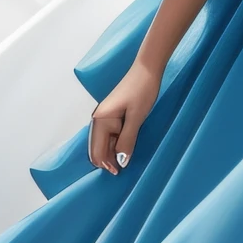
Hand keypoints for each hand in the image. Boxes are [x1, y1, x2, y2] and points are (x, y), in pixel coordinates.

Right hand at [88, 58, 159, 173]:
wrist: (147, 70)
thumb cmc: (142, 90)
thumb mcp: (136, 118)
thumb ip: (127, 141)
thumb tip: (121, 162)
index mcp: (100, 120)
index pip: (97, 150)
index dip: (105, 163)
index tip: (118, 173)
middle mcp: (98, 119)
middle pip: (96, 147)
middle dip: (106, 160)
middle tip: (120, 171)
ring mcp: (104, 116)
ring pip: (102, 142)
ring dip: (110, 153)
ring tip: (122, 163)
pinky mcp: (112, 115)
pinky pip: (109, 134)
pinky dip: (114, 144)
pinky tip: (123, 149)